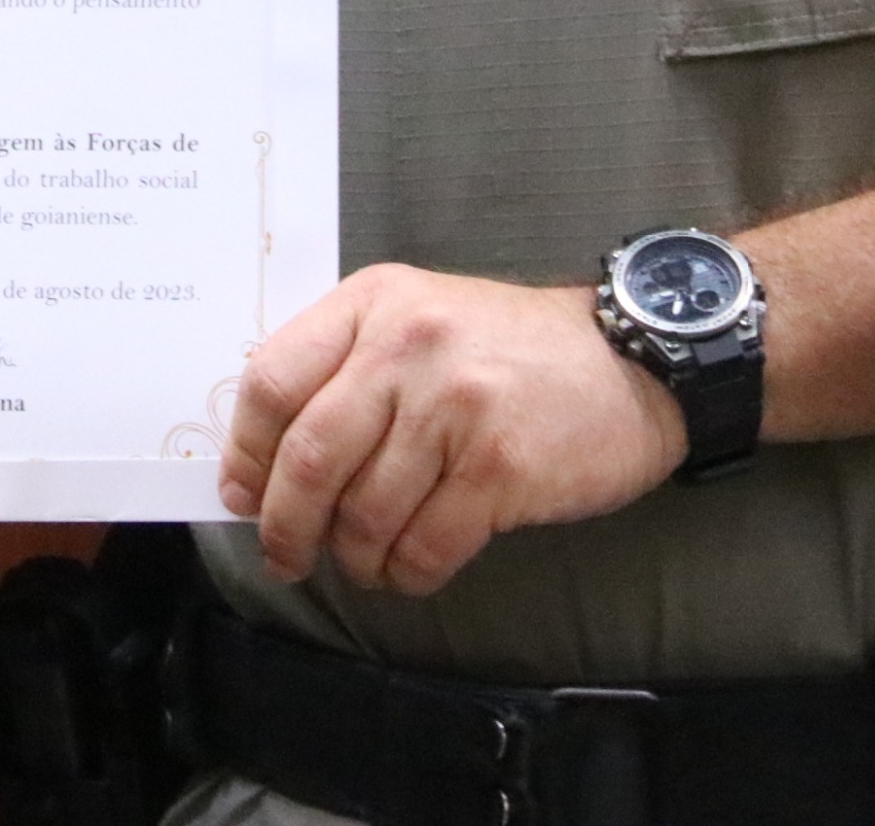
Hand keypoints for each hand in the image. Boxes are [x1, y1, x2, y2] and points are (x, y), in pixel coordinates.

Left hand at [220, 265, 683, 595]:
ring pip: (364, 513)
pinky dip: (407, 573)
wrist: (633, 358)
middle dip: (285, 525)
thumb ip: (346, 368)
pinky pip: (425, 545)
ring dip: (354, 557)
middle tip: (286, 557)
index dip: (246, 452)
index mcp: (372, 303)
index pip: (272, 381)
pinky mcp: (501, 466)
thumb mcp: (418, 320)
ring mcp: (454, 405)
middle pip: (309, 457)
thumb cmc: (511, 352)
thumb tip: (265, 461)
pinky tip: (410, 569)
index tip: (241, 495)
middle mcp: (406, 345)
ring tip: (364, 564)